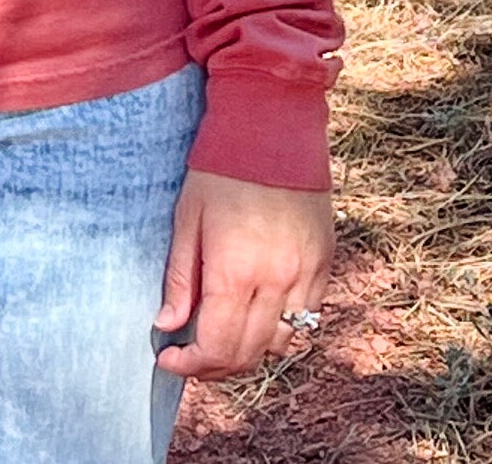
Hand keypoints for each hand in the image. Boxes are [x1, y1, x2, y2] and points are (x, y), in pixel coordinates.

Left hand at [154, 167, 333, 380]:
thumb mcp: (187, 217)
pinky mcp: (324, 264)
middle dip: (215, 366)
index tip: (168, 359)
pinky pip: (306, 318)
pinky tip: (257, 315)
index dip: (190, 364)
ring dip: (250, 352)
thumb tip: (167, 326)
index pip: (216, 347)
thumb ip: (180, 277)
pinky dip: (280, 329)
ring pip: (281, 344)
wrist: (273, 126)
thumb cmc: (220, 168)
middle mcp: (276, 281)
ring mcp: (306, 275)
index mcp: (236, 270)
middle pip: (249, 354)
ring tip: (223, 337)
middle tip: (191, 356)